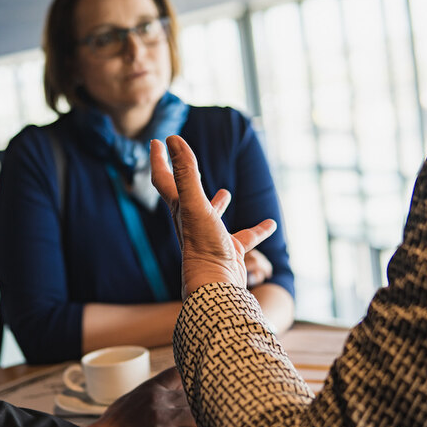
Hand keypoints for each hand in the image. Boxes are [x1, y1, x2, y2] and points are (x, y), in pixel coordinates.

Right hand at [83, 367, 200, 426]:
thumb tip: (169, 389)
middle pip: (193, 397)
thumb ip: (150, 394)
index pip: (179, 373)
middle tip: (199, 417)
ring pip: (197, 416)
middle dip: (198, 408)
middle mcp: (158, 401)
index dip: (191, 379)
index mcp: (150, 389)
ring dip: (197, 426)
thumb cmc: (115, 426)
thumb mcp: (131, 400)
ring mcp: (163, 420)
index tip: (198, 387)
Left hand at [150, 136, 276, 299]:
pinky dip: (257, 230)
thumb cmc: (202, 245)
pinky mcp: (229, 252)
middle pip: (184, 194)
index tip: (156, 140)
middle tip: (182, 161)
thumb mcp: (195, 203)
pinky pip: (245, 238)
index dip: (159, 159)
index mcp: (180, 208)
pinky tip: (270, 225)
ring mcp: (210, 238)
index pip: (163, 179)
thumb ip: (185, 172)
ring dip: (217, 203)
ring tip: (225, 192)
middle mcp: (192, 222)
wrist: (216, 287)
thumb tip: (172, 138)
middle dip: (183, 176)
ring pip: (213, 215)